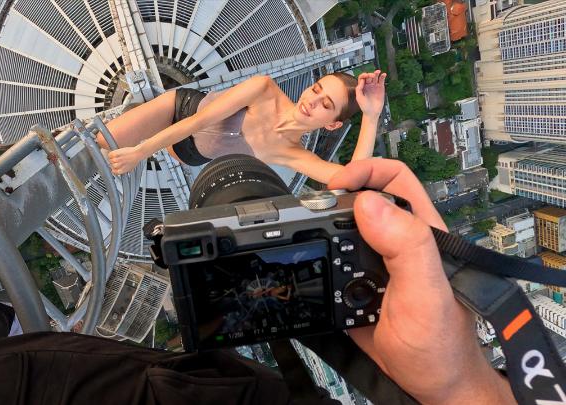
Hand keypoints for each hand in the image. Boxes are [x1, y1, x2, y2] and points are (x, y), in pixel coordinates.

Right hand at [108, 146, 144, 174]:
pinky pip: (110, 155)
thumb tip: (123, 171)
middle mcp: (119, 166)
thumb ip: (125, 170)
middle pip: (111, 165)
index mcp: (122, 170)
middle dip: (114, 162)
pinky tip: (114, 153)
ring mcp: (117, 160)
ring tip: (117, 156)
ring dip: (112, 158)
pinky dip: (111, 154)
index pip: (114, 172)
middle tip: (117, 159)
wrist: (137, 153)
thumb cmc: (136, 160)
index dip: (114, 168)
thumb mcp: (131, 168)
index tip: (114, 166)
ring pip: (110, 160)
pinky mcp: (116, 154)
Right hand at [328, 159, 515, 404]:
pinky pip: (330, 264)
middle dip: (332, 201)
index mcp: (420, 232)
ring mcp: (375, 265)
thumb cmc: (441, 343)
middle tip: (309, 215)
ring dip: (320, 233)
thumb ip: (406, 245)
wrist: (431, 384)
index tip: (336, 187)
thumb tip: (369, 203)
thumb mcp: (425, 291)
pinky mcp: (356, 287)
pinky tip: (311, 271)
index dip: (364, 171)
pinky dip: (316, 263)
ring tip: (304, 239)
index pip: (394, 178)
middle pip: (360, 200)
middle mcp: (396, 242)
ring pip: (341, 231)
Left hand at [356, 70, 386, 117]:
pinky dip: (383, 77)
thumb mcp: (359, 97)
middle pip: (369, 76)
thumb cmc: (364, 106)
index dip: (364, 75)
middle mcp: (368, 85)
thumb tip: (361, 80)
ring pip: (375, 77)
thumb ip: (359, 89)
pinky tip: (383, 74)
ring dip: (376, 73)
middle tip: (372, 76)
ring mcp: (374, 86)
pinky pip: (381, 81)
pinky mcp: (380, 88)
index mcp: (362, 87)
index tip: (366, 76)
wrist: (372, 112)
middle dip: (370, 74)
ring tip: (378, 72)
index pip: (362, 78)